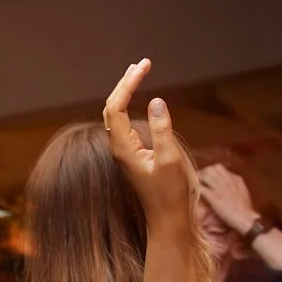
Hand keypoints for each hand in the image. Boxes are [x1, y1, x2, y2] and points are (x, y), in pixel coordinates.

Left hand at [101, 59, 191, 226]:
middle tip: (142, 63)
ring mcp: (123, 151)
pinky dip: (128, 105)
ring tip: (137, 72)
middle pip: (112, 107)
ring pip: (115, 115)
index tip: (144, 66)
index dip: (128, 84)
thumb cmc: (169, 192)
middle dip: (125, 83)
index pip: (116, 106)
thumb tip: (155, 101)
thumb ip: (161, 129)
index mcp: (123, 148)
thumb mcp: (169, 159)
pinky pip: (122, 123)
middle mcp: (118, 148)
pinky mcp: (130, 154)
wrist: (166, 218)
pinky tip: (135, 97)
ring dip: (125, 92)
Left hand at [197, 164, 260, 238]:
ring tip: (194, 183)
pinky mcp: (213, 197)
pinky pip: (200, 187)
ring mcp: (219, 188)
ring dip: (198, 178)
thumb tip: (228, 184)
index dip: (211, 172)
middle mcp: (227, 180)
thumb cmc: (245, 209)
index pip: (219, 168)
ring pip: (205, 174)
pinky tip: (192, 191)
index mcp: (235, 178)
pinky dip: (194, 188)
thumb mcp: (242, 192)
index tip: (207, 177)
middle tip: (199, 179)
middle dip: (203, 172)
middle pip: (211, 168)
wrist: (245, 218)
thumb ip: (235, 185)